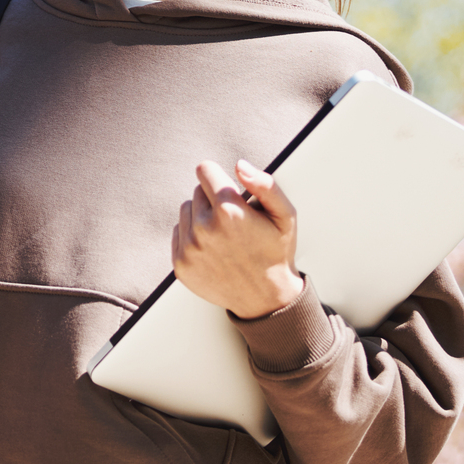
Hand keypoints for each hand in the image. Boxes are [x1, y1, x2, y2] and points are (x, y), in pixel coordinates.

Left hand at [171, 159, 303, 319]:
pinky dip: (192, 236)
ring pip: (185, 211)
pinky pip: (178, 233)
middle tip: (234, 220)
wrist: (266, 299)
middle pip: (196, 191)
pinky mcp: (180, 265)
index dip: (218, 176)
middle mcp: (204, 229)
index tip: (228, 190)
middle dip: (213, 199)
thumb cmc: (276, 252)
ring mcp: (189, 249)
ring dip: (201, 217)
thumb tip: (239, 165)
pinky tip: (213, 249)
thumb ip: (265, 184)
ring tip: (224, 235)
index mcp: (228, 212)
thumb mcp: (285, 215)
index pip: (204, 170)